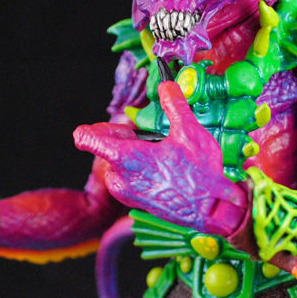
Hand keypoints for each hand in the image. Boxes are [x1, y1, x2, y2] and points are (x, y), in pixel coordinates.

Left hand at [74, 80, 247, 235]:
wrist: (211, 213)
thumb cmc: (200, 176)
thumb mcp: (189, 132)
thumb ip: (174, 104)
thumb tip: (167, 85)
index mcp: (125, 157)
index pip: (85, 137)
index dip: (97, 126)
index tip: (120, 125)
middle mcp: (119, 177)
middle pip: (104, 146)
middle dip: (123, 136)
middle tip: (149, 136)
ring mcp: (125, 192)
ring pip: (115, 162)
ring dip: (131, 153)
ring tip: (158, 154)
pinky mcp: (133, 202)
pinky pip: (125, 177)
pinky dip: (137, 169)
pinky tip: (161, 169)